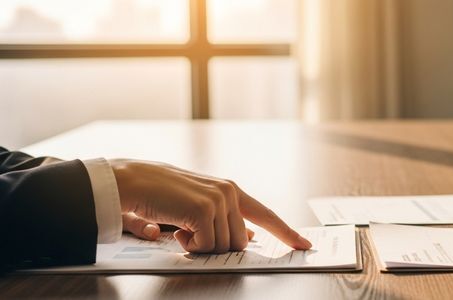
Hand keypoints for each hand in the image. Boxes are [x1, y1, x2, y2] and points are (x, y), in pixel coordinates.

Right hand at [109, 159, 311, 253]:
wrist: (130, 181)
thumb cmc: (160, 195)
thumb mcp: (198, 206)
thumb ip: (225, 219)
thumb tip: (249, 239)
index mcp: (230, 190)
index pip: (266, 214)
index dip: (286, 232)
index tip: (305, 245)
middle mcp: (229, 192)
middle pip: (240, 242)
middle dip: (216, 247)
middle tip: (189, 235)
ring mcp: (219, 200)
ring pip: (224, 246)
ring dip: (199, 246)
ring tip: (180, 228)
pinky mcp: (204, 210)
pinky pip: (206, 246)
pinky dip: (188, 246)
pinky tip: (174, 229)